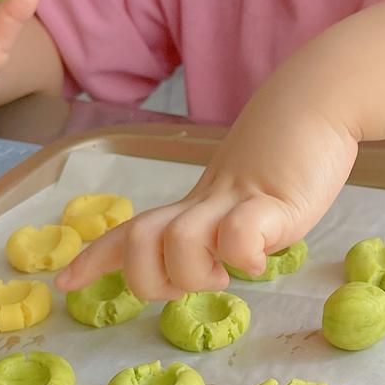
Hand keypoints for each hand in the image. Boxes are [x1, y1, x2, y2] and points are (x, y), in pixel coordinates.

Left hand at [55, 101, 359, 299]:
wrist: (320, 102)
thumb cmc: (289, 156)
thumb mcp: (251, 202)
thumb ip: (233, 231)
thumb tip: (234, 262)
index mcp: (192, 209)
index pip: (130, 234)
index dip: (94, 260)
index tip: (64, 282)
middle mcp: (201, 205)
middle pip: (138, 245)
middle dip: (151, 281)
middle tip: (196, 281)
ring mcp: (232, 201)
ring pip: (177, 244)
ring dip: (197, 272)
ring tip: (230, 269)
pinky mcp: (272, 201)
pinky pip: (238, 236)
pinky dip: (243, 256)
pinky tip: (261, 255)